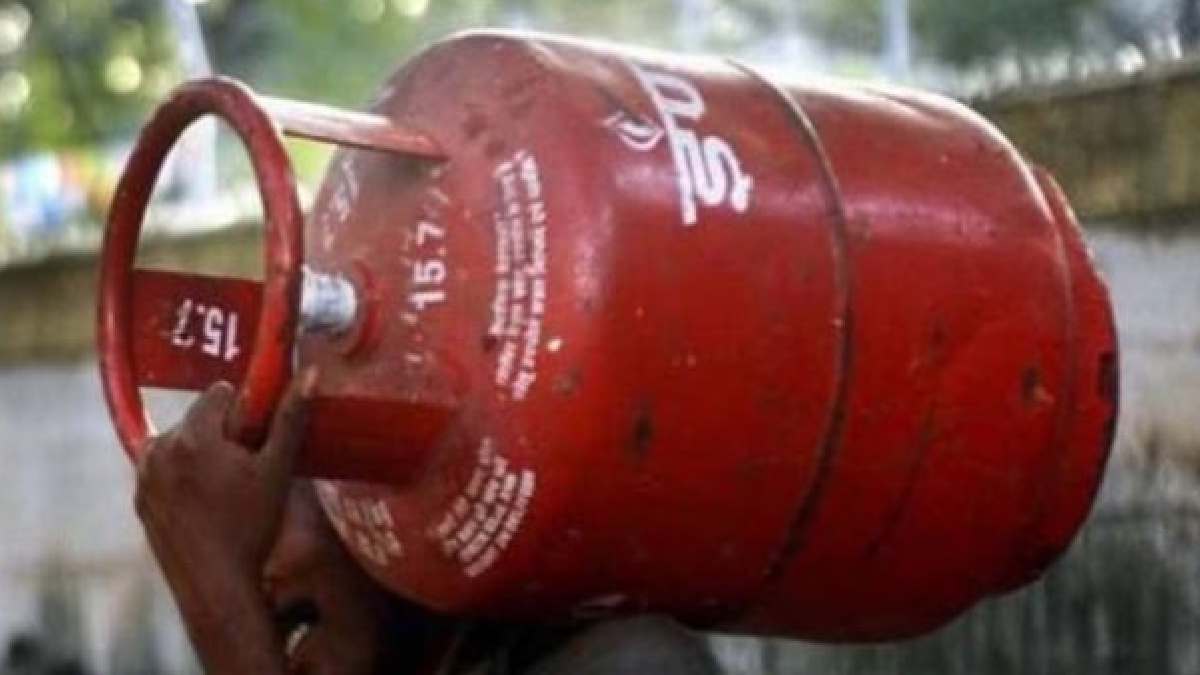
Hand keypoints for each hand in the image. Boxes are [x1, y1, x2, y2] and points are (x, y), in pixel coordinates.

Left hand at [133, 370, 316, 673]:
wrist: (215, 585)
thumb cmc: (251, 527)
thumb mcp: (278, 470)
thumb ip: (290, 418)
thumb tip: (310, 373)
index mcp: (193, 436)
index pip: (220, 393)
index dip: (245, 413)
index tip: (256, 442)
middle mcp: (159, 449)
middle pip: (199, 418)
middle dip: (222, 434)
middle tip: (245, 471)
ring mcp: (144, 475)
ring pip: (181, 442)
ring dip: (201, 454)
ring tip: (224, 491)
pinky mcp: (139, 498)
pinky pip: (164, 468)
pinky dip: (182, 476)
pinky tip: (205, 505)